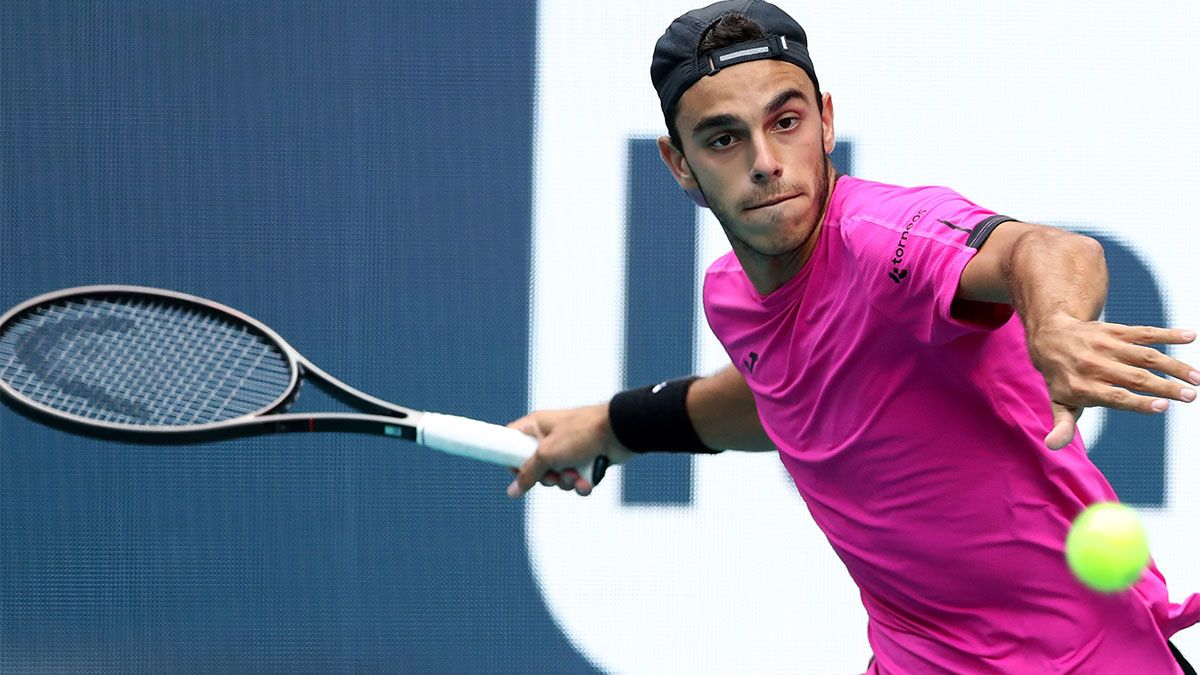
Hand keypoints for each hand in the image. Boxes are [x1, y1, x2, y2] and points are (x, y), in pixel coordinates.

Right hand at [505, 404, 634, 497]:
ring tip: (575, 475)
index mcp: (537, 426)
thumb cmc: (581, 433)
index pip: (512, 442)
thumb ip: (528, 473)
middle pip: (536, 467)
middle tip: (552, 475)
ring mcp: (569, 450)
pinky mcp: (585, 461)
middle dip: (546, 478)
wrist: (619, 432)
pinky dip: (580, 484)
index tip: (516, 472)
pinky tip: (587, 481)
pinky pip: (575, 481)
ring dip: (565, 482)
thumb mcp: (547, 453)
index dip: (511, 459)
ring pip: (557, 478)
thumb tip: (512, 491)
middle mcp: (551, 437)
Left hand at [1026, 313, 1197, 448]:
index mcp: (1083, 386)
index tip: (1163, 406)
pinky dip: (1168, 334)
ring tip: (1197, 378)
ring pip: (1144, 355)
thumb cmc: (1061, 378)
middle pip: (1135, 377)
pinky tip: (1191, 336)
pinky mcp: (1116, 331)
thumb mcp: (1058, 402)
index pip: (1115, 396)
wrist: (1050, 337)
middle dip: (1165, 386)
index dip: (1139, 402)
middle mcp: (1095, 365)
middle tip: (1192, 396)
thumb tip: (1052, 446)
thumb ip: (1062, 425)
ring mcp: (1107, 346)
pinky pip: (1144, 332)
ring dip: (1173, 365)